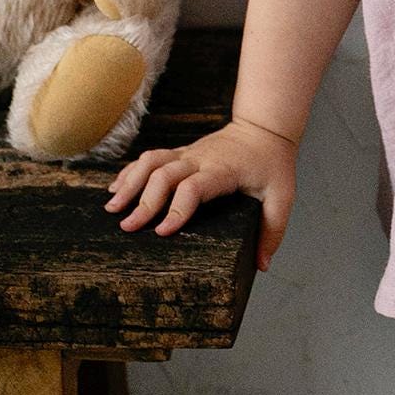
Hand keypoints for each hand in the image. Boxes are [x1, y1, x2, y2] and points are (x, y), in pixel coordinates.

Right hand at [104, 118, 298, 270]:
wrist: (264, 128)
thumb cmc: (273, 166)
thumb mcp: (282, 197)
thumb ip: (272, 231)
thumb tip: (261, 265)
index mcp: (223, 171)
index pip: (194, 187)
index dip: (177, 208)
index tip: (162, 232)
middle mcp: (200, 159)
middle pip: (164, 175)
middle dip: (144, 202)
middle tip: (127, 228)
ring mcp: (188, 153)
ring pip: (151, 161)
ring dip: (129, 183)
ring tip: (111, 208)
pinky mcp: (181, 152)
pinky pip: (150, 158)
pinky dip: (130, 172)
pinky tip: (115, 189)